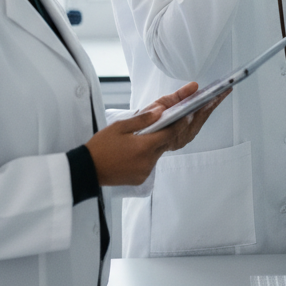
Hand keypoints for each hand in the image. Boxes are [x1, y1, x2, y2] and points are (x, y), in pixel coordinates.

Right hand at [85, 82, 227, 185]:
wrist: (85, 171)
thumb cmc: (100, 147)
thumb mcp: (120, 127)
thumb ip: (142, 119)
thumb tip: (162, 110)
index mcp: (145, 146)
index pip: (172, 131)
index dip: (184, 119)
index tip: (195, 108)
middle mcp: (149, 160)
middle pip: (171, 140)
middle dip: (183, 126)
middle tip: (200, 111)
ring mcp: (146, 170)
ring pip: (162, 150)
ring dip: (165, 138)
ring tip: (172, 121)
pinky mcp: (141, 177)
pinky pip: (153, 160)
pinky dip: (153, 149)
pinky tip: (148, 141)